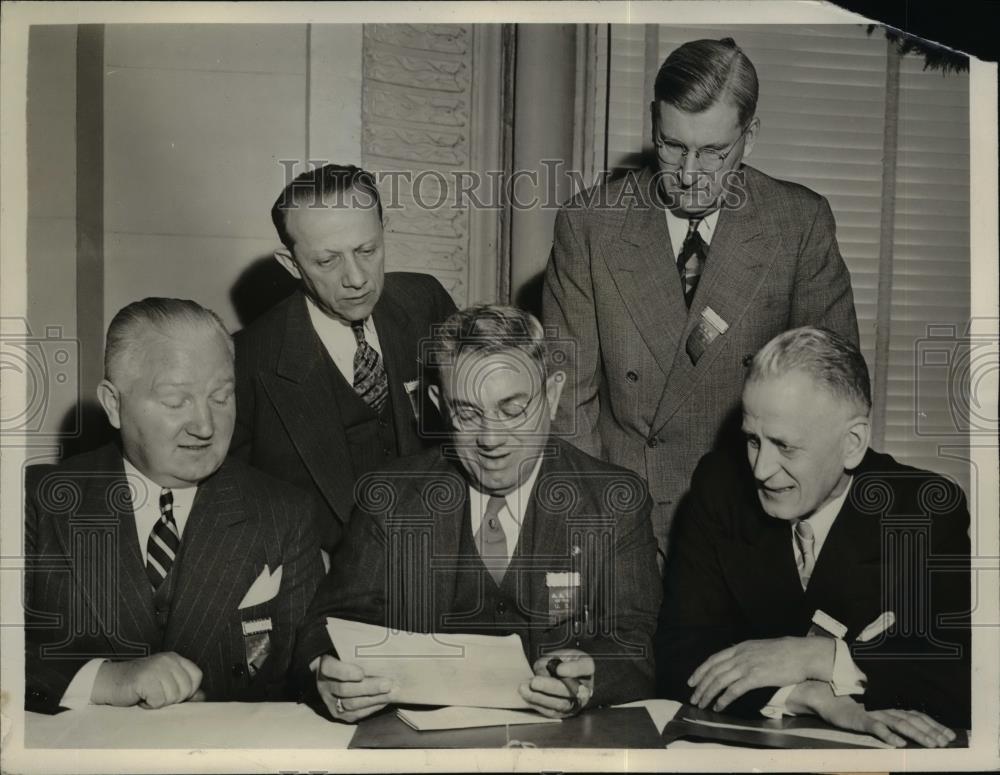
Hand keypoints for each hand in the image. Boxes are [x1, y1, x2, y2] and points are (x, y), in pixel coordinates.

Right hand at [92, 652, 202, 708]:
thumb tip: (202, 697)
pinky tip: (141, 698)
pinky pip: (159, 701)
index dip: (188, 691)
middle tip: (156, 695)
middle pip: (186, 689)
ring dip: (159, 703)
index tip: (172, 695)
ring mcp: (156, 668)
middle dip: (172, 699)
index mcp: (174, 658)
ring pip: (173, 697)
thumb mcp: (163, 683)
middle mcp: (167, 660)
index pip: (196, 676)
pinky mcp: (145, 679)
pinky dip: (149, 705)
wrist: (107, 682)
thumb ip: (183, 688)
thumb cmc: (137, 685)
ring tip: (147, 695)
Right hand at [315, 654, 395, 722]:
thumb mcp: (346, 652)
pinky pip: (356, 714)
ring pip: (351, 704)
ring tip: (391, 693)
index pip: (331, 669)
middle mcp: (324, 686)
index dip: (346, 672)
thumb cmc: (345, 659)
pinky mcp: (338, 714)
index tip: (361, 673)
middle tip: (387, 684)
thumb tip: (381, 651)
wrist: (333, 676)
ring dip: (374, 699)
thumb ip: (358, 654)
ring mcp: (330, 702)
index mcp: (324, 666)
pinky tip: (385, 701)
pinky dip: (372, 707)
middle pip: (345, 690)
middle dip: (368, 688)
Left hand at [519, 649, 594, 717]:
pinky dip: (538, 704)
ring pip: (560, 704)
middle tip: (534, 682)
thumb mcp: (559, 653)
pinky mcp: (564, 713)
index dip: (572, 670)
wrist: (562, 675)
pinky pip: (552, 711)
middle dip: (550, 687)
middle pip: (571, 690)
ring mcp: (576, 703)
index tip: (559, 669)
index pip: (585, 667)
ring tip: (525, 689)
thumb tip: (544, 673)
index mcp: (587, 667)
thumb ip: (553, 660)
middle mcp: (585, 688)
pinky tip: (527, 696)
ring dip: (540, 697)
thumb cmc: (561, 662)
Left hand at [688, 636, 832, 710]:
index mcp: (740, 647)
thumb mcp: (760, 648)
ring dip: (708, 694)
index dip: (700, 671)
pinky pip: (733, 690)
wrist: (802, 654)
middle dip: (700, 685)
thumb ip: (747, 655)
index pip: (713, 659)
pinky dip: (723, 699)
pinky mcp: (755, 677)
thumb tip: (739, 663)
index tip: (692, 681)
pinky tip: (719, 707)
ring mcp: (747, 665)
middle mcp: (740, 655)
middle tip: (693, 698)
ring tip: (701, 704)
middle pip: (713, 671)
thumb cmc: (786, 653)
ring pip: (719, 681)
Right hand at [790, 681, 955, 747]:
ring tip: (931, 745)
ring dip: (918, 735)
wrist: (823, 694)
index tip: (949, 735)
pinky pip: (875, 728)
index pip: (916, 715)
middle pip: (913, 720)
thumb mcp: (870, 708)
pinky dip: (887, 735)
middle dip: (932, 732)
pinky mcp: (859, 719)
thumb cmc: (846, 702)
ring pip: (900, 724)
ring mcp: (872, 713)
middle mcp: (884, 708)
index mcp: (889, 706)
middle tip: (947, 742)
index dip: (934, 724)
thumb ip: (887, 714)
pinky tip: (898, 743)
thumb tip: (906, 727)